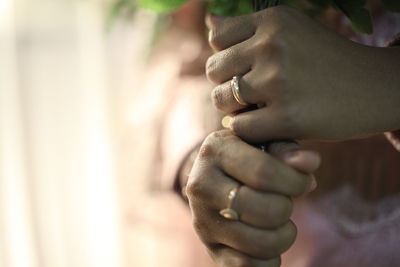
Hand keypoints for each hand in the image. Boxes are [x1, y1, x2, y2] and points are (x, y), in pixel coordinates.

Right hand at [186, 130, 319, 265]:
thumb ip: (288, 149)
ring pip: (259, 243)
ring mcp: (202, 220)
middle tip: (285, 201)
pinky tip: (268, 239)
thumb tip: (311, 161)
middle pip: (265, 211)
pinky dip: (269, 259)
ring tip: (280, 222)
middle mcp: (201, 185)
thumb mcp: (264, 142)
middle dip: (288, 208)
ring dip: (283, 236)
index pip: (265, 173)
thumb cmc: (249, 156)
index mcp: (215, 151)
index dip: (296, 182)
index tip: (303, 182)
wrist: (216, 176)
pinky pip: (247, 266)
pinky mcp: (209, 248)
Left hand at [206, 6, 399, 142]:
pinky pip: (240, 126)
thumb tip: (210, 23)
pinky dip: (249, 130)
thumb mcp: (293, 30)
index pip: (217, 40)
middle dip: (227, 84)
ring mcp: (278, 80)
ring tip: (259, 109)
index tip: (245, 69)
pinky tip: (267, 125)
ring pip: (221, 99)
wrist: (374, 87)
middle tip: (250, 93)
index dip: (226, 58)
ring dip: (235, 109)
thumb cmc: (326, 61)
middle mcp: (272, 45)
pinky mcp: (286, 116)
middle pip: (213, 70)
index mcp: (273, 20)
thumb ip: (250, 30)